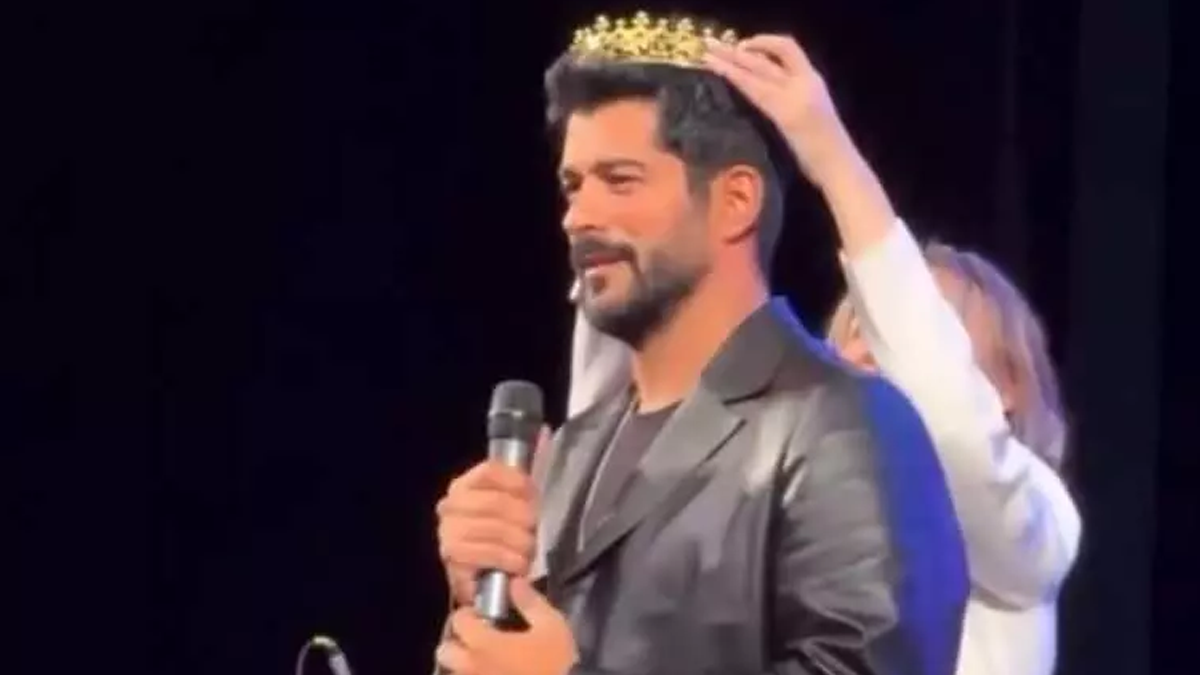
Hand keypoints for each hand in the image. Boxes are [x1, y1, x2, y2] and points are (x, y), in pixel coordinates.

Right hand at [436, 428, 548, 605]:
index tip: (533, 495)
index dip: (517, 481)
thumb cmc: (506, 537)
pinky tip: (518, 564)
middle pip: (494, 501)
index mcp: (465, 484)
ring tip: (529, 550)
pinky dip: (508, 559)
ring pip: (492, 528)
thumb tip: (545, 432)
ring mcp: (448, 531)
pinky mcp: (452, 559)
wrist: (488, 583)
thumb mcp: (519, 503)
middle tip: (534, 530)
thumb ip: (530, 470)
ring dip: (519, 542)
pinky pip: (485, 552)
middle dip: (523, 518)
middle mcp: (451, 505)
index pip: (489, 470)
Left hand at [436, 578, 577, 674]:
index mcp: (484, 643)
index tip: (481, 617)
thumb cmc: (555, 665)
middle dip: (455, 644)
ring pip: (452, 673)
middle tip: (476, 642)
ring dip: (461, 666)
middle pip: (444, 652)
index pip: (458, 620)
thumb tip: (514, 582)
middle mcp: (471, 667)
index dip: (468, 615)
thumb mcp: (551, 626)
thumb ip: (530, 602)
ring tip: (483, 664)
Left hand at [702, 34, 856, 188]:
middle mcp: (805, 82)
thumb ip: (790, 101)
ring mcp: (794, 96)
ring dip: (730, 60)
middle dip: (738, 50)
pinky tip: (720, 73)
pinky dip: (735, 77)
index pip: (789, 49)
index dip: (765, 42)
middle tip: (713, 45)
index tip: (743, 46)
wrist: (839, 166)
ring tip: (708, 55)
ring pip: (758, 69)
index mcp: (813, 81)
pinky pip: (755, 90)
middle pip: (767, 57)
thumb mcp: (811, 115)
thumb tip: (764, 93)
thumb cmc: (825, 150)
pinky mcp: (785, 114)